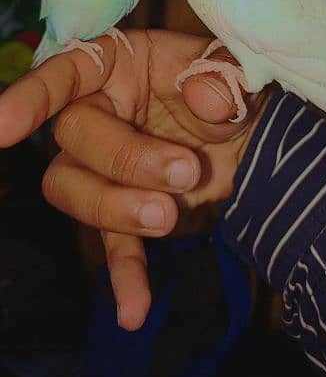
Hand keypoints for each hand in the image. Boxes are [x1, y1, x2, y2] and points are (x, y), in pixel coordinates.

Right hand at [0, 30, 271, 328]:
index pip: (66, 73)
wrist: (249, 138)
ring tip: (170, 216)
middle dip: (125, 160)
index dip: (32, 96)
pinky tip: (136, 310)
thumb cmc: (229, 90)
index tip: (3, 126)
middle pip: (73, 139)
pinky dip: (125, 274)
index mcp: (118, 65)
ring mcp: (104, 166)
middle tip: (185, 170)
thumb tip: (205, 99)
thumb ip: (224, 74)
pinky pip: (112, 244)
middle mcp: (98, 111)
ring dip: (117, 208)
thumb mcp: (236, 68)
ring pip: (74, 190)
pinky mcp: (126, 212)